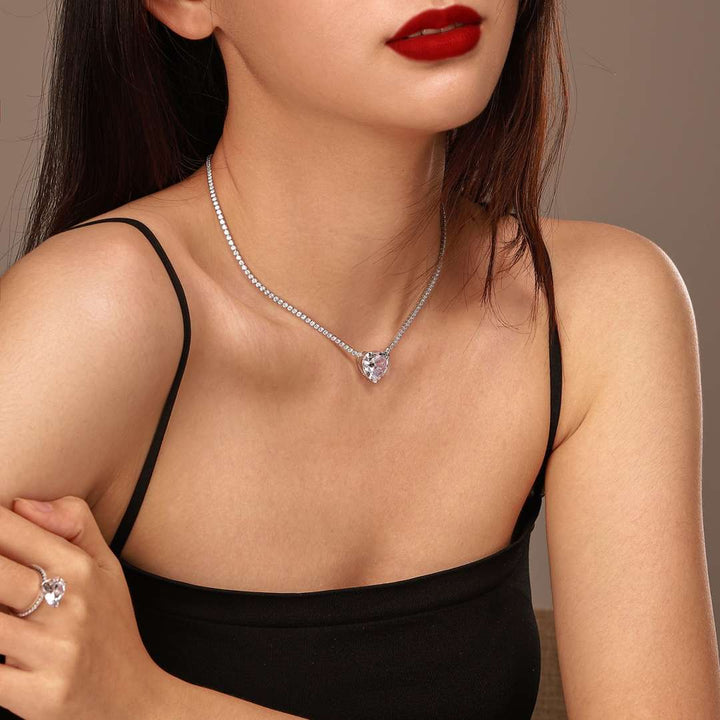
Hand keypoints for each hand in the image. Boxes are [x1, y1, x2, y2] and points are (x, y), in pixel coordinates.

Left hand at [0, 496, 167, 719]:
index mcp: (83, 569)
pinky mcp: (35, 696)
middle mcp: (70, 605)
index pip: (14, 530)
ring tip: (0, 610)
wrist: (135, 701)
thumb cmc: (111, 629)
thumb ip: (75, 525)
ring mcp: (53, 652)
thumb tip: (22, 503)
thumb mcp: (108, 568)